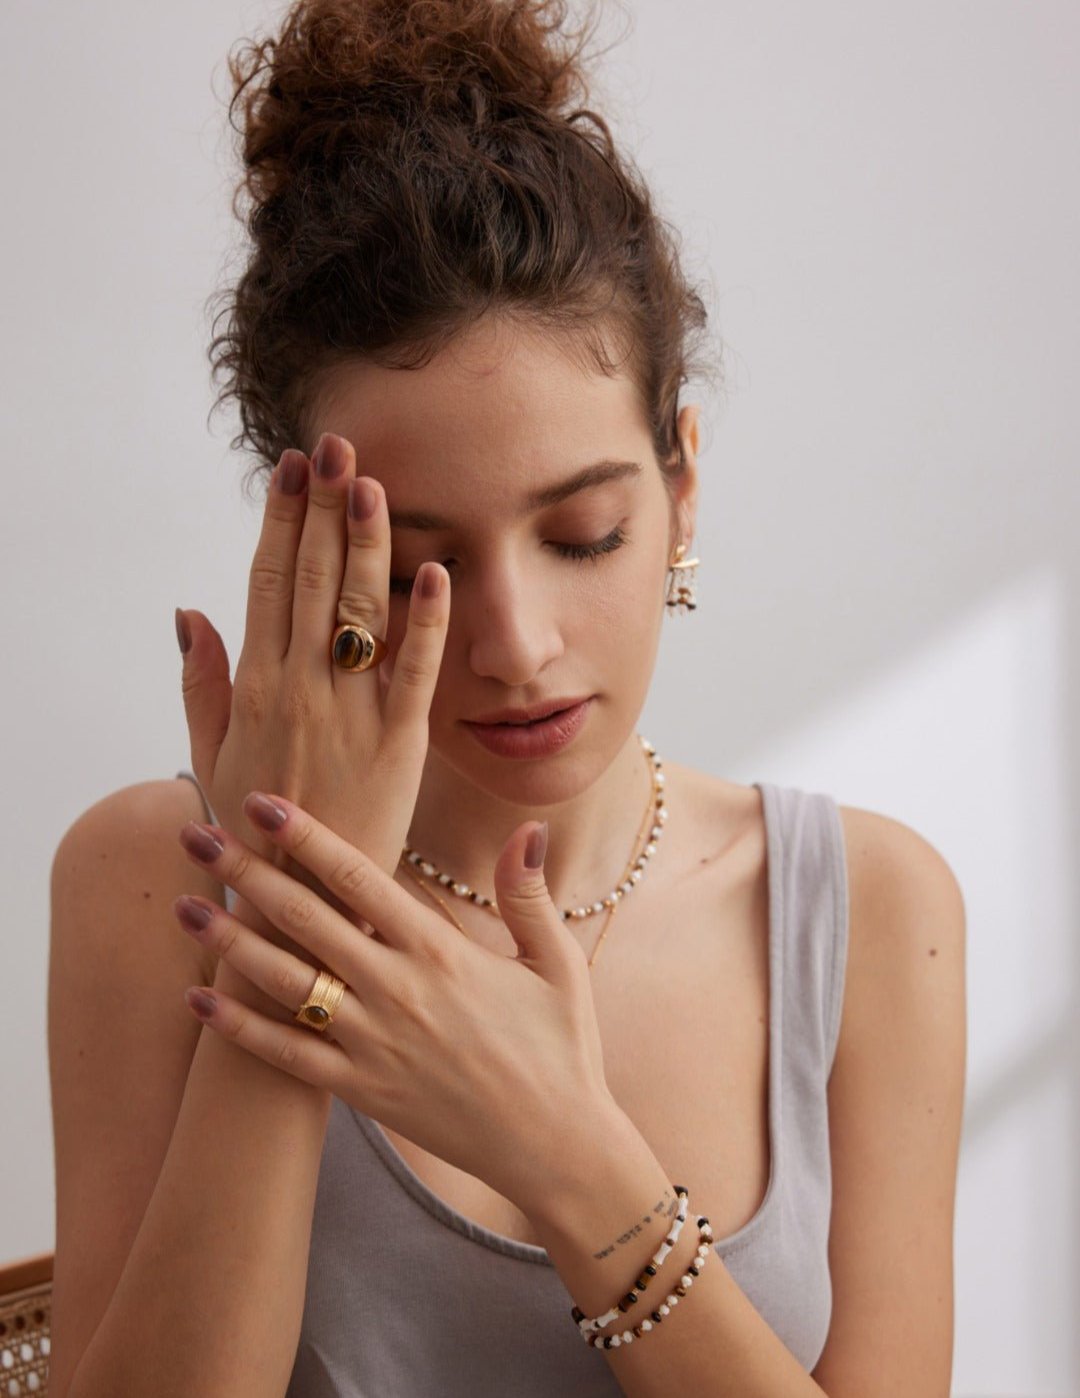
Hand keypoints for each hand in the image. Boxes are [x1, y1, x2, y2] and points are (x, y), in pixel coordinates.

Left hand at [173, 792, 617, 1216]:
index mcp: (441, 950)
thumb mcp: (557, 962)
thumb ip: (529, 893)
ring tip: (181, 907)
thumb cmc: (561, 1047)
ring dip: (228, 942)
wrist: (554, 1146)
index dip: (307, 837)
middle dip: (246, 873)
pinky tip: (199, 1001)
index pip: (359, 877)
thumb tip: (528, 827)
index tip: (262, 803)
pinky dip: (239, 1030)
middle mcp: (397, 990)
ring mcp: (373, 1043)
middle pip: (305, 919)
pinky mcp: (360, 1090)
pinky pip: (286, 1056)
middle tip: (195, 836)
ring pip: (284, 982)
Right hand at [176, 433, 448, 906]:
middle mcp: (299, 688)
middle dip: (323, 508)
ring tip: (371, 482)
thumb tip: (187, 610)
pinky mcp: (400, 743)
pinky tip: (435, 569)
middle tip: (335, 445)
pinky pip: (416, 671)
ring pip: (359, 612)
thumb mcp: (209, 754)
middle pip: (311, 580)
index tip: (292, 467)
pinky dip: (426, 621)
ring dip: (366, 543)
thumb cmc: (254, 827)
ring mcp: (350, 714)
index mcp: (254, 685)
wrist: (299, 904)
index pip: (266, 582)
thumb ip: (198, 681)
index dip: (282, 520)